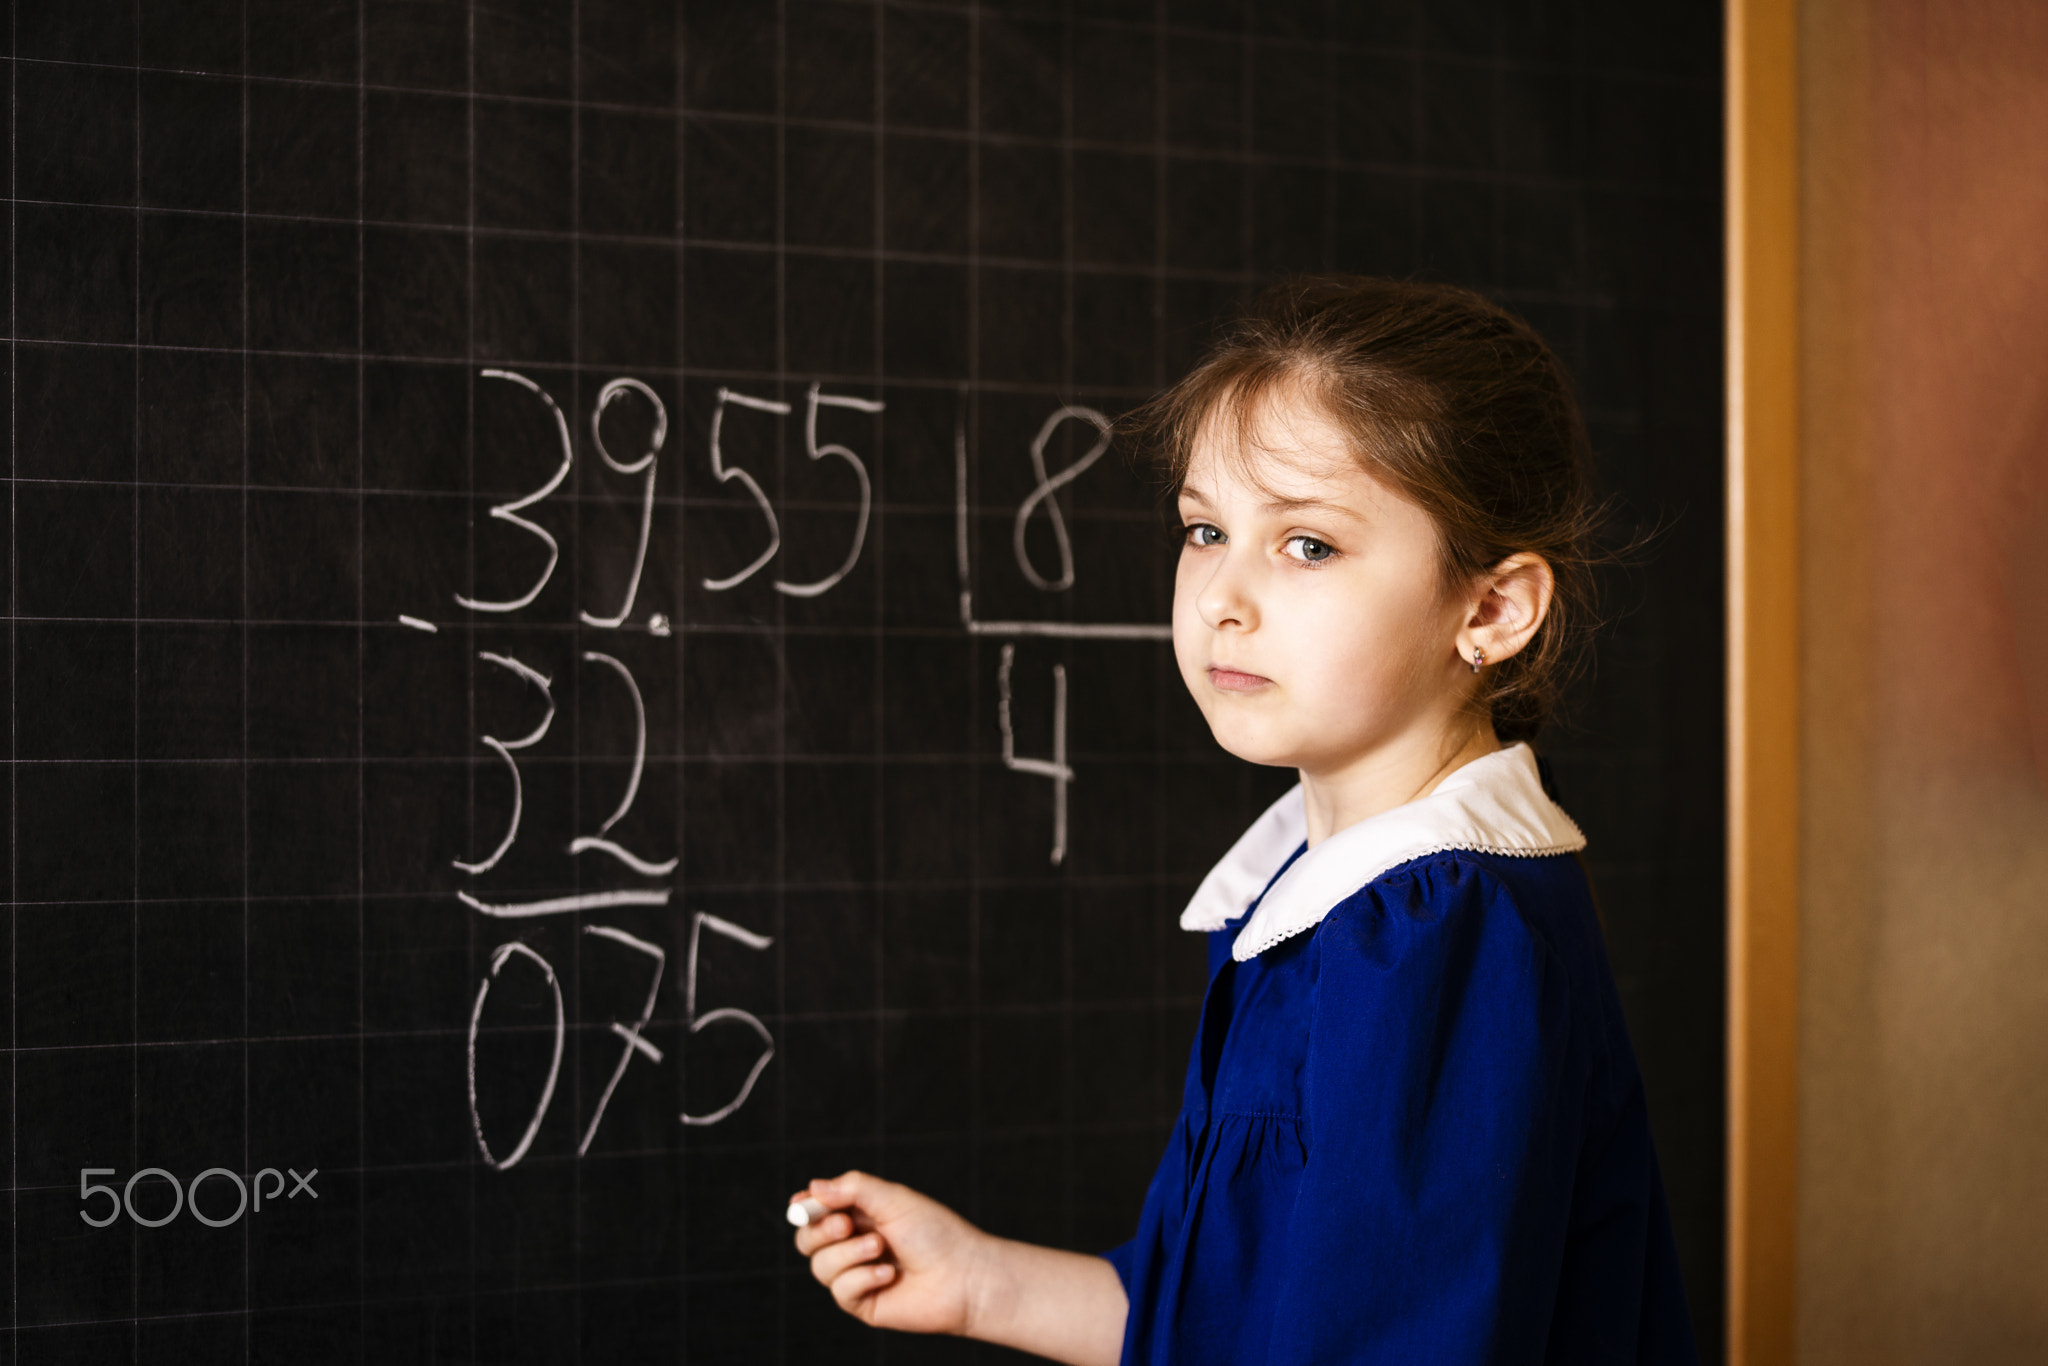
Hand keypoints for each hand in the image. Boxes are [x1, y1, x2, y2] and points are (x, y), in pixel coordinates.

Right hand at [790, 1170, 988, 1334]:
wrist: (962, 1275)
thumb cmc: (934, 1233)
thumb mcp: (892, 1199)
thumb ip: (851, 1188)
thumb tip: (812, 1188)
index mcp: (859, 1215)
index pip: (816, 1211)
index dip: (804, 1207)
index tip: (802, 1203)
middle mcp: (853, 1245)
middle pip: (806, 1240)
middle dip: (820, 1230)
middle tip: (846, 1225)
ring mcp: (856, 1275)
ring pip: (819, 1266)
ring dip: (848, 1254)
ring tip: (880, 1247)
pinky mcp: (862, 1303)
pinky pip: (840, 1290)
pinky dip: (862, 1278)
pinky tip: (889, 1275)